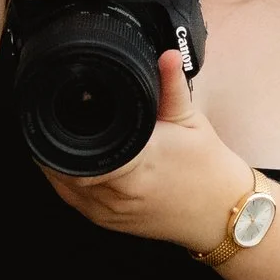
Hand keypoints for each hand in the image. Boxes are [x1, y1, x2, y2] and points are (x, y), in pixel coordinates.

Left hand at [47, 51, 256, 252]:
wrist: (221, 214)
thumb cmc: (208, 168)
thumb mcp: (191, 121)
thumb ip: (171, 86)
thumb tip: (167, 55)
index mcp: (136, 165)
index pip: (82, 151)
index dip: (66, 130)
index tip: (61, 109)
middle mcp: (118, 194)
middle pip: (64, 167)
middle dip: (58, 141)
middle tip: (59, 116)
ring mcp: (110, 213)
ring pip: (62, 186)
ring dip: (57, 162)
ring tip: (64, 136)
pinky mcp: (109, 224)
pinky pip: (74, 201)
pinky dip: (67, 181)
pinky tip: (73, 164)